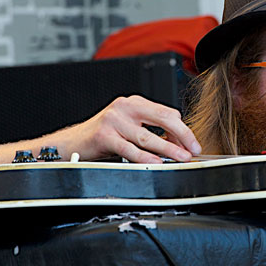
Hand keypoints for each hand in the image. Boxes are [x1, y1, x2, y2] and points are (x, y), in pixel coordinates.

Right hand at [56, 95, 201, 162]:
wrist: (71, 143)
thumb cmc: (102, 136)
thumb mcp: (128, 125)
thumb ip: (149, 128)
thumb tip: (177, 140)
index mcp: (134, 102)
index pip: (166, 112)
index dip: (183, 129)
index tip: (192, 143)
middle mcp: (125, 107)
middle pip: (162, 119)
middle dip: (182, 136)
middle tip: (194, 150)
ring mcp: (114, 121)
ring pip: (148, 137)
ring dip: (168, 149)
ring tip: (181, 158)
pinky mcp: (104, 136)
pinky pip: (130, 149)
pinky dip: (146, 158)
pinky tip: (157, 163)